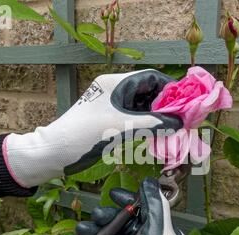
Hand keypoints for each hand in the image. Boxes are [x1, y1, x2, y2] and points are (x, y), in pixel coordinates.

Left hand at [3, 70, 181, 187]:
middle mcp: (114, 90)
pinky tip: (156, 137)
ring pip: (142, 107)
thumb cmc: (84, 135)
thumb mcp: (121, 128)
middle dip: (165, 106)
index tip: (184, 105)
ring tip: (172, 131)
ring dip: (157, 117)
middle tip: (181, 122)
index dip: (170, 89)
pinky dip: (146, 126)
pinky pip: (133, 118)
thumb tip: (179, 122)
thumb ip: (153, 124)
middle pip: (148, 92)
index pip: (151, 78)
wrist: (54, 152)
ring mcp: (111, 105)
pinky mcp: (109, 120)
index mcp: (115, 84)